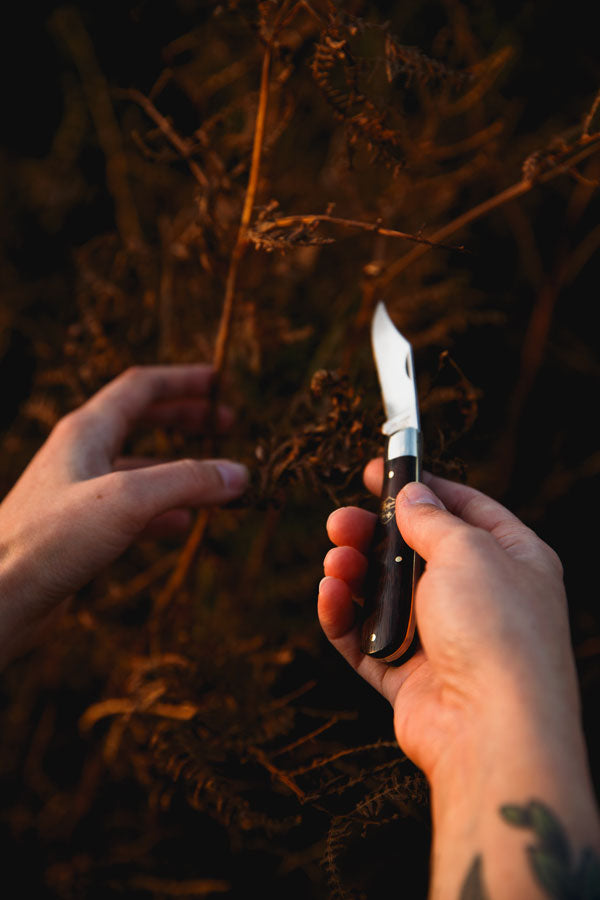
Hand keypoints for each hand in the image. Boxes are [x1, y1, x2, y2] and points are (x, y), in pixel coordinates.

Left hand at [0, 365, 247, 667]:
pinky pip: (130, 510)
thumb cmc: (50, 541)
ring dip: (179, 469)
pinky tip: (182, 524)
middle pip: (139, 421)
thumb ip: (186, 481)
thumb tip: (239, 473)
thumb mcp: (128, 500)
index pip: (140, 388)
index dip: (182, 381)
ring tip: (216, 481)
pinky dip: (162, 510)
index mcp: (86, 431)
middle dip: (184, 419)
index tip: (219, 382)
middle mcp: (80, 455)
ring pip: (138, 470)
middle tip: (226, 425)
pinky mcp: (78, 532)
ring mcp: (78, 493)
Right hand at [319, 462, 599, 896]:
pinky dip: (344, 617)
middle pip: (413, 553)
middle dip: (373, 533)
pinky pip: (366, 640)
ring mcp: (444, 641)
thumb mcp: (468, 550)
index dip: (421, 487)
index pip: (464, 510)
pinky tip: (330, 595)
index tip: (377, 471)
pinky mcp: (409, 678)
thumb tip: (412, 494)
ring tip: (336, 560)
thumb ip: (432, 518)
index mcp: (511, 560)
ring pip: (384, 596)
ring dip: (354, 573)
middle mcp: (479, 599)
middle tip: (340, 521)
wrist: (493, 727)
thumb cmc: (496, 629)